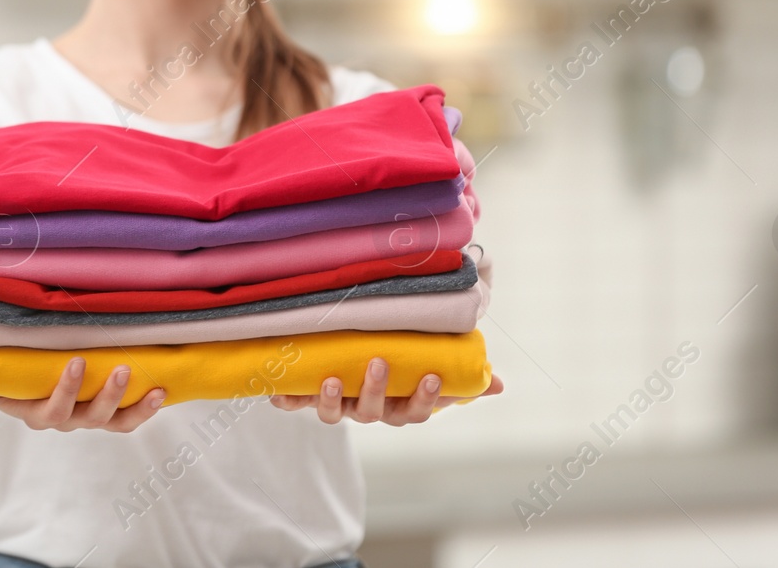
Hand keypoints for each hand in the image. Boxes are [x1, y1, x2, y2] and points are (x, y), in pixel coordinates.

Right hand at [0, 358, 165, 431]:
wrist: (30, 381)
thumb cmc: (9, 378)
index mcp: (36, 413)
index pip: (50, 411)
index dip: (64, 391)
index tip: (74, 362)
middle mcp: (67, 420)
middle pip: (87, 417)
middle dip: (105, 396)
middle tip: (121, 369)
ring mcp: (90, 417)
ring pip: (113, 421)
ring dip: (132, 405)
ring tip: (148, 385)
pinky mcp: (110, 412)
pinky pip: (129, 418)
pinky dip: (146, 408)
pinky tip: (160, 390)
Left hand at [269, 358, 503, 425]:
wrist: (346, 366)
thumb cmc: (399, 368)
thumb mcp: (431, 368)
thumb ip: (464, 377)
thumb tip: (499, 385)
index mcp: (398, 405)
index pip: (415, 411)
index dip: (425, 398)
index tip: (433, 376)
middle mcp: (368, 409)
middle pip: (374, 412)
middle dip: (375, 390)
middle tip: (378, 363)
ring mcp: (338, 405)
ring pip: (337, 414)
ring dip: (334, 400)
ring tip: (332, 379)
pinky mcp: (308, 397)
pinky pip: (296, 403)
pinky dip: (286, 399)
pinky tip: (278, 392)